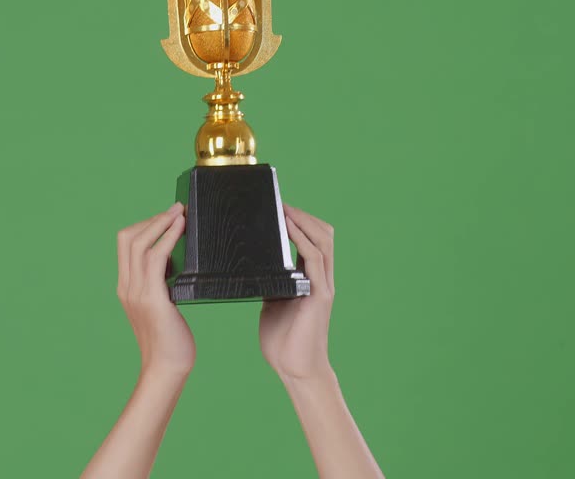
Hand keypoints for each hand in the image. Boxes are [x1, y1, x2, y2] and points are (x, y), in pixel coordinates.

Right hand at [117, 203, 193, 375]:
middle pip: (128, 238)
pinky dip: (168, 238)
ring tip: (180, 212)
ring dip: (162, 222)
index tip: (165, 217)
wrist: (166, 368)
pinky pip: (156, 258)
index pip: (125, 245)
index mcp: (126, 288)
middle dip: (152, 218)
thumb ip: (161, 287)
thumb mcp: (161, 307)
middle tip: (176, 209)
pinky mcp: (153, 299)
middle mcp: (127, 287)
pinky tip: (181, 229)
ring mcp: (137, 292)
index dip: (144, 225)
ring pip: (140, 243)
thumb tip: (177, 265)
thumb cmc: (170, 340)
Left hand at [259, 205, 334, 379]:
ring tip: (283, 208)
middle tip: (279, 203)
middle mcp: (321, 278)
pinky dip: (301, 238)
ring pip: (323, 240)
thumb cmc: (283, 340)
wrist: (295, 369)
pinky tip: (287, 228)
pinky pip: (313, 258)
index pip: (314, 239)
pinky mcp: (319, 295)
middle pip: (324, 233)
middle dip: (304, 215)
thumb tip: (250, 263)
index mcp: (311, 278)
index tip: (279, 207)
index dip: (300, 220)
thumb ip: (270, 281)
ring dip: (303, 220)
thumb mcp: (273, 301)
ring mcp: (322, 285)